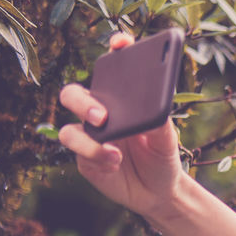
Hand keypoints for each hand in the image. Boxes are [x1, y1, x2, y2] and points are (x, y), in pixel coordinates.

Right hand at [57, 32, 187, 220]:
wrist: (160, 192)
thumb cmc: (162, 156)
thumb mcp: (167, 139)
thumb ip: (159, 122)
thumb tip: (148, 110)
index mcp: (120, 98)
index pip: (112, 67)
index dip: (115, 49)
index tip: (122, 43)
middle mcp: (99, 112)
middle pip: (74, 95)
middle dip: (83, 102)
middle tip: (103, 116)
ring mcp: (88, 136)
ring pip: (68, 131)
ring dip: (88, 141)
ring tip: (115, 152)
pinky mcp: (85, 159)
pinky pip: (81, 155)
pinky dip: (98, 159)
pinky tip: (116, 163)